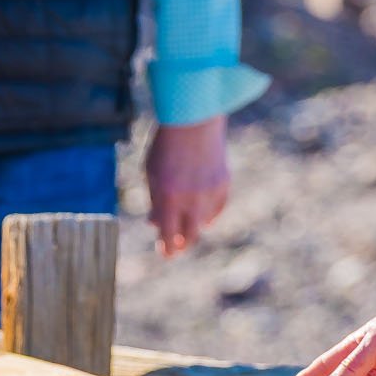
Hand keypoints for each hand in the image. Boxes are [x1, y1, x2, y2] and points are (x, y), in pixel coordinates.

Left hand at [145, 115, 229, 256]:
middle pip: (190, 235)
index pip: (169, 235)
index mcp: (169, 199)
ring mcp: (211, 193)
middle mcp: (192, 200)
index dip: (167, 248)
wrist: (195, 121)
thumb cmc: (167, 146)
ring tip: (187, 224)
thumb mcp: (151, 174)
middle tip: (177, 247)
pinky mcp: (224, 184)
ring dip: (194, 225)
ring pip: (204, 222)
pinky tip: (202, 213)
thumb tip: (155, 222)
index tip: (166, 254)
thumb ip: (155, 200)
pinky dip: (209, 213)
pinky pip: (217, 208)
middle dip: (183, 243)